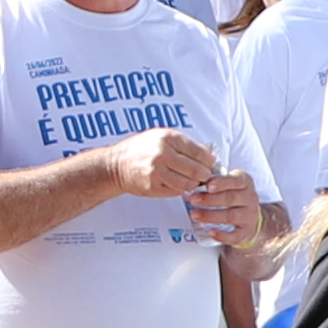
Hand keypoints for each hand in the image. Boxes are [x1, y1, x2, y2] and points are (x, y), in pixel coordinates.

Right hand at [100, 127, 220, 204]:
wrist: (117, 165)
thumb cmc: (140, 149)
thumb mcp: (161, 136)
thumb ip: (184, 144)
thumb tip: (209, 153)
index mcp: (167, 138)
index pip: (199, 152)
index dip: (209, 160)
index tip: (210, 163)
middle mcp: (162, 154)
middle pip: (197, 170)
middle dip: (205, 174)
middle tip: (205, 174)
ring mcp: (157, 172)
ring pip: (189, 184)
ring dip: (194, 184)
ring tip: (193, 180)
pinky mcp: (153, 187)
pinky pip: (177, 191)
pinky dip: (182, 189)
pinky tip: (179, 183)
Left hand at [183, 168, 256, 246]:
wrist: (247, 216)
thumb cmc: (233, 196)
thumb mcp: (228, 184)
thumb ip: (212, 182)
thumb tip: (191, 183)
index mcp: (245, 182)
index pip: (236, 180)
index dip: (222, 183)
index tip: (208, 186)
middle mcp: (250, 198)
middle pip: (231, 198)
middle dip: (210, 199)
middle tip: (193, 200)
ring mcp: (249, 216)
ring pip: (231, 216)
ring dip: (211, 216)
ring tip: (194, 215)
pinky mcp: (246, 232)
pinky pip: (235, 235)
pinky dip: (222, 235)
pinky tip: (210, 232)